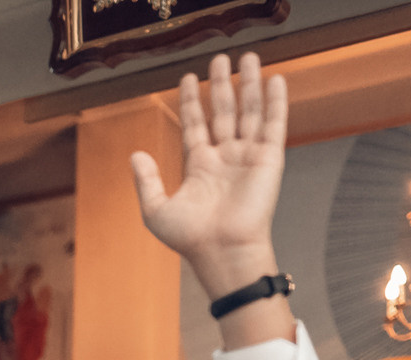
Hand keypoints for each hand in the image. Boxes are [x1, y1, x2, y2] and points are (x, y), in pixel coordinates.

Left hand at [128, 53, 287, 295]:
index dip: (192, 101)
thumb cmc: (190, 239)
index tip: (188, 77)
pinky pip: (273, 125)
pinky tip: (273, 80)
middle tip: (220, 58)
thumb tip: (135, 154)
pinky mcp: (269, 160)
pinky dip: (275, 102)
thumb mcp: (156, 210)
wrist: (221, 251)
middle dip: (221, 84)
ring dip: (249, 84)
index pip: (195, 124)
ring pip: (248, 112)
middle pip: (223, 111)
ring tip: (248, 57)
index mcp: (199, 166)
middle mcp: (224, 158)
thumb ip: (146, 180)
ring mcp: (247, 157)